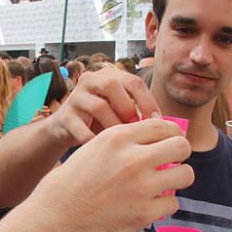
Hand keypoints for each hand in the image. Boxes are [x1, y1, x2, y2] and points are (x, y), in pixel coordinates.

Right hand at [0, 119, 192, 231]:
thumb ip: (123, 142)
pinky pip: (173, 203)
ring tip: (163, 186)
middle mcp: (133, 158)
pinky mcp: (145, 213)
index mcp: (118, 137)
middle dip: (180, 155)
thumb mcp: (93, 148)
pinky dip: (163, 206)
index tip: (169, 144)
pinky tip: (148, 206)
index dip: (172, 134)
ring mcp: (141, 186)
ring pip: (186, 175)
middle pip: (182, 146)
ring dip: (177, 180)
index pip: (164, 125)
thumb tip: (156, 138)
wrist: (54, 219)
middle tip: (170, 164)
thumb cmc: (70, 184)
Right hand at [44, 67, 160, 148]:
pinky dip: (95, 142)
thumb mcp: (120, 112)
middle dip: (128, 109)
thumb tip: (168, 129)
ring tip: (121, 143)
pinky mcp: (64, 116)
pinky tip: (105, 154)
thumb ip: (139, 114)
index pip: (134, 81)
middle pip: (112, 84)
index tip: (158, 122)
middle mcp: (91, 81)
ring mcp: (75, 97)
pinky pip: (81, 128)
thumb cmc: (101, 122)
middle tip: (137, 130)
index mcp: (109, 76)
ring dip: (113, 125)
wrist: (66, 130)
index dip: (148, 101)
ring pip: (98, 106)